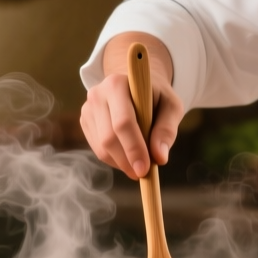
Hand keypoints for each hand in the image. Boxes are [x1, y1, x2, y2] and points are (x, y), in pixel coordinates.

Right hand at [80, 33, 181, 177]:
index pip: (123, 123)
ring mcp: (88, 109)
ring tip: (140, 164)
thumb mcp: (171, 106)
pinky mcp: (85, 122)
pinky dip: (115, 160)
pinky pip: (98, 150)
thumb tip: (159, 157)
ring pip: (102, 148)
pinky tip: (128, 156)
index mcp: (117, 84)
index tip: (145, 169)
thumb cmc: (156, 97)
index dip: (134, 148)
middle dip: (127, 161)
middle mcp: (97, 95)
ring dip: (122, 163)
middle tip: (143, 173)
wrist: (136, 86)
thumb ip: (167, 129)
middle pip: (109, 138)